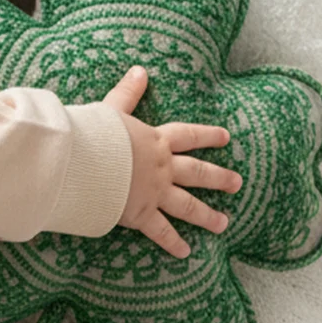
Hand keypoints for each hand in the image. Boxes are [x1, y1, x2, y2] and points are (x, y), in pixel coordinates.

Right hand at [100, 67, 240, 258]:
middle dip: (219, 178)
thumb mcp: (112, 109)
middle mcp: (162, 167)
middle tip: (237, 183)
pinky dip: (173, 243)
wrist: (84, 162)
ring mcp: (154, 192)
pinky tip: (186, 253)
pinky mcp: (140, 214)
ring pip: (188, 205)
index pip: (188, 136)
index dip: (208, 136)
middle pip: (197, 173)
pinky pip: (161, 231)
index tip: (226, 138)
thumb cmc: (95, 134)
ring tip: (224, 223)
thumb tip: (140, 70)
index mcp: (156, 141)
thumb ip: (128, 92)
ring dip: (207, 215)